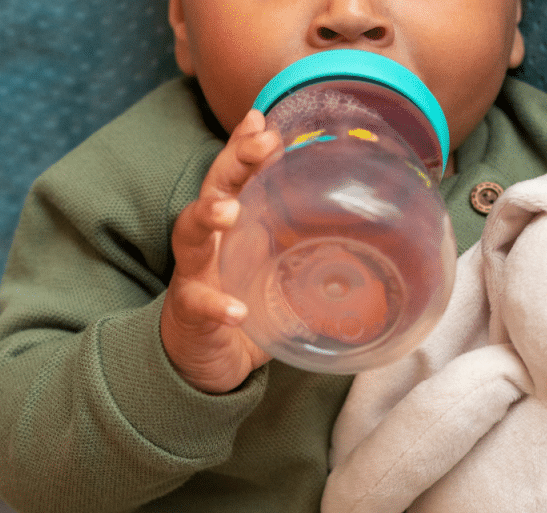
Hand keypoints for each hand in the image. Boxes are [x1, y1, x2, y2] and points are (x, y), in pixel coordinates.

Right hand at [161, 110, 278, 393]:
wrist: (208, 360)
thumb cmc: (245, 304)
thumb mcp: (277, 267)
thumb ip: (303, 244)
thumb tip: (357, 223)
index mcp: (232, 227)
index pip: (234, 175)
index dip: (244, 146)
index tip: (262, 120)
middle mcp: (209, 243)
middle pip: (212, 190)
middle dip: (232, 163)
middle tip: (259, 145)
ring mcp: (194, 275)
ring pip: (189, 236)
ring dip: (208, 217)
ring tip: (228, 212)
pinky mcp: (191, 314)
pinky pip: (200, 305)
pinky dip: (217, 306)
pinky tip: (236, 310)